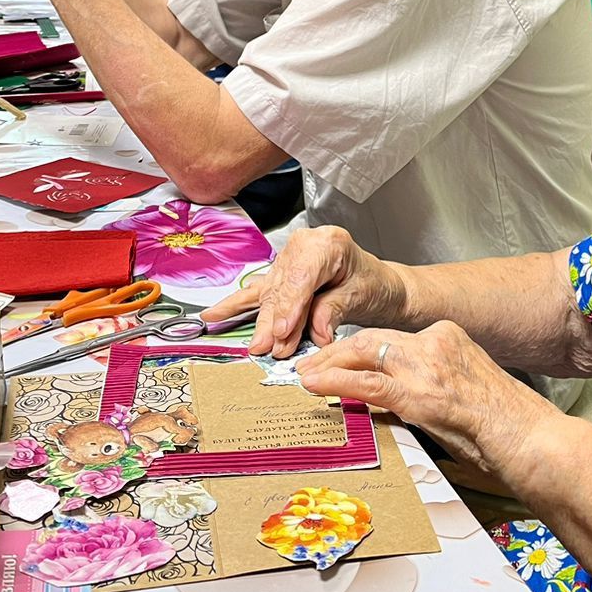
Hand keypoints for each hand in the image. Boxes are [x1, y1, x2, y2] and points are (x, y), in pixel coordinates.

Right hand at [203, 226, 406, 358]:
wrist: (379, 285)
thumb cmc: (373, 284)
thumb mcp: (359, 295)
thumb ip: (332, 312)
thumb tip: (314, 334)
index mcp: (328, 243)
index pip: (302, 277)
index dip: (290, 306)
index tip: (283, 332)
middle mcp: (304, 246)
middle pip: (284, 288)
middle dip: (275, 321)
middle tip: (270, 348)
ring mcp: (289, 260)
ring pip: (270, 294)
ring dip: (262, 322)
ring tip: (255, 345)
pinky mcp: (281, 275)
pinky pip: (257, 292)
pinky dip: (235, 306)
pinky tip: (213, 316)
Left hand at [296, 323, 556, 473]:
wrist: (532, 440)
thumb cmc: (506, 427)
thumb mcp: (464, 392)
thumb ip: (428, 388)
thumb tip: (394, 402)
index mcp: (449, 337)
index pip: (392, 337)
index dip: (359, 347)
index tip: (340, 356)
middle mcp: (436, 341)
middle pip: (372, 339)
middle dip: (336, 350)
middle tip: (311, 361)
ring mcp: (427, 365)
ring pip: (363, 354)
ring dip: (328, 364)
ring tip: (305, 373)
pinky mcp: (420, 394)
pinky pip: (367, 383)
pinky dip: (336, 381)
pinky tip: (316, 385)